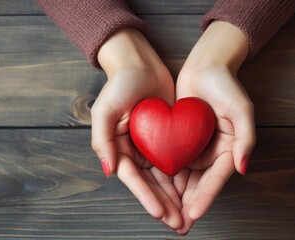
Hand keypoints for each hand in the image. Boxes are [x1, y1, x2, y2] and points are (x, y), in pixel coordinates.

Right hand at [91, 28, 181, 228]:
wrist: (141, 64)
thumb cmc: (120, 84)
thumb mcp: (105, 109)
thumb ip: (103, 140)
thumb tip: (109, 172)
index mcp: (118, 149)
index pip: (134, 179)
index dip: (147, 198)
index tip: (160, 214)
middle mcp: (134, 152)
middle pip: (150, 185)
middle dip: (164, 206)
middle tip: (178, 225)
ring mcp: (151, 147)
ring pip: (164, 179)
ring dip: (174, 200)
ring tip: (186, 219)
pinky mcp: (166, 139)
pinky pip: (175, 163)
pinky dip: (182, 180)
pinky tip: (192, 194)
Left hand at [174, 21, 255, 233]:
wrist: (205, 66)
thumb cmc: (226, 85)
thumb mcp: (242, 109)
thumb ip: (246, 138)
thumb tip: (243, 167)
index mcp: (229, 149)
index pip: (217, 179)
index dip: (206, 197)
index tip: (194, 214)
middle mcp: (213, 152)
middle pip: (200, 185)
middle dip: (189, 205)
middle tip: (178, 226)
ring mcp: (196, 147)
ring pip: (185, 178)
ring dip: (176, 198)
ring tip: (166, 216)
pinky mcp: (181, 140)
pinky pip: (173, 162)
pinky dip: (167, 178)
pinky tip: (157, 192)